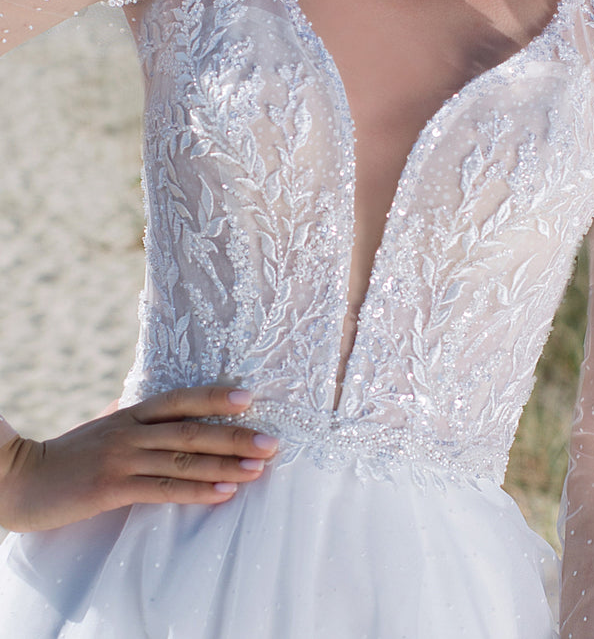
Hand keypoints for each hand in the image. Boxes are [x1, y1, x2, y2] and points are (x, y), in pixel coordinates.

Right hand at [0, 387, 278, 532]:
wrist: (19, 480)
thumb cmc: (67, 455)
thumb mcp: (103, 426)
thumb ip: (132, 415)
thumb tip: (151, 400)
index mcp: (131, 412)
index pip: (181, 399)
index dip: (216, 396)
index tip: (251, 397)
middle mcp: (131, 430)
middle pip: (192, 429)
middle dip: (235, 435)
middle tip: (272, 441)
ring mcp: (123, 459)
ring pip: (184, 460)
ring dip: (226, 464)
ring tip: (259, 469)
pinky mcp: (112, 489)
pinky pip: (164, 490)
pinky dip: (197, 490)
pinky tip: (223, 492)